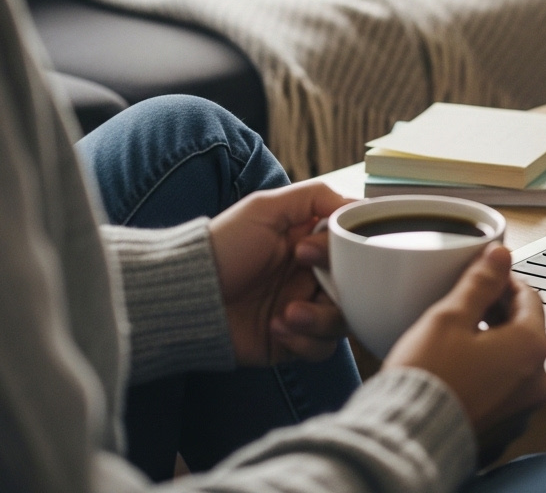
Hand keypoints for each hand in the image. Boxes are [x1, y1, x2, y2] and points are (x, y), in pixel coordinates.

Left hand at [207, 181, 353, 365]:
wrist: (187, 297)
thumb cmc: (224, 246)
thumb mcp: (266, 207)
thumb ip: (316, 196)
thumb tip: (358, 203)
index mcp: (312, 245)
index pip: (355, 249)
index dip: (344, 252)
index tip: (306, 251)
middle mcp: (314, 278)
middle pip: (358, 289)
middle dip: (338, 290)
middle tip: (303, 281)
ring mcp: (305, 310)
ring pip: (344, 322)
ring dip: (320, 319)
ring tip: (287, 313)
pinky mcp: (293, 342)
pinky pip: (322, 349)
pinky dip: (305, 341)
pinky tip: (276, 328)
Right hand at [384, 244, 545, 460]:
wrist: (406, 440)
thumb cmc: (427, 379)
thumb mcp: (449, 317)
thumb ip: (480, 282)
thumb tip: (499, 255)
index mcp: (531, 348)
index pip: (530, 298)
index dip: (506, 281)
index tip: (485, 275)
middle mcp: (536, 381)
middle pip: (526, 330)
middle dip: (500, 311)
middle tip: (468, 302)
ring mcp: (522, 408)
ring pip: (516, 361)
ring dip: (495, 342)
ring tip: (460, 334)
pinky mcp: (504, 427)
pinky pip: (504, 389)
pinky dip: (489, 373)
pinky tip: (460, 368)